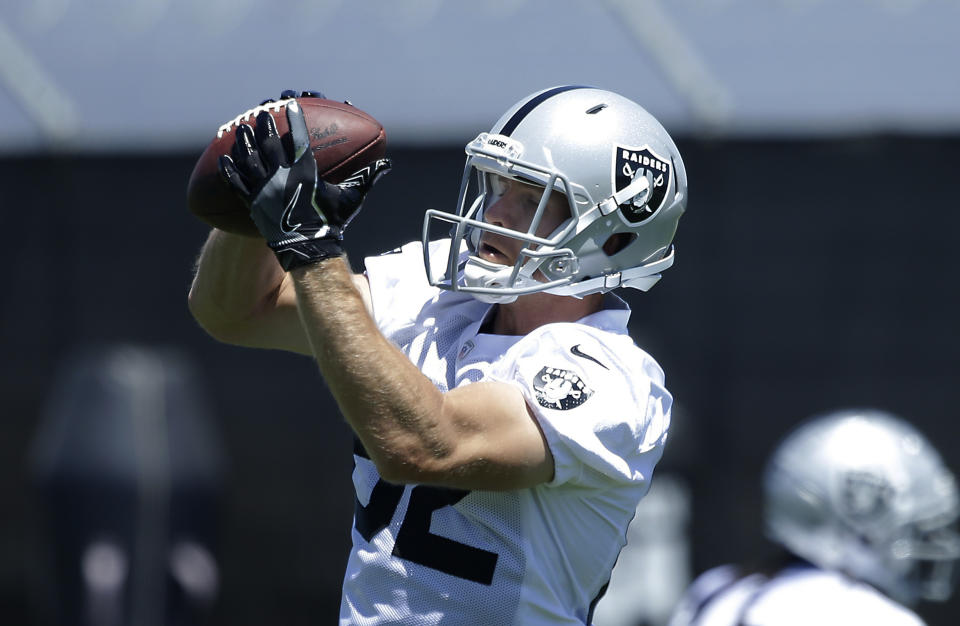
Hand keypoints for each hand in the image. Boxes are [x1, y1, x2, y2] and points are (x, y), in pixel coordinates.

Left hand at [218, 92, 390, 270]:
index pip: (298, 139)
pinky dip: (230, 170)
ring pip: (250, 160)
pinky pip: (237, 184)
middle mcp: (282, 178)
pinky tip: (223, 159)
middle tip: (263, 114)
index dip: (294, 121)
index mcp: (305, 173)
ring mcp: (265, 191)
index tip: (290, 106)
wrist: (309, 249)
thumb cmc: (331, 223)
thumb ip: (366, 179)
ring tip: (241, 129)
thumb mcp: (351, 200)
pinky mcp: (253, 204)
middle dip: (265, 126)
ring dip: (244, 142)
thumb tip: (388, 166)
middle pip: (269, 144)